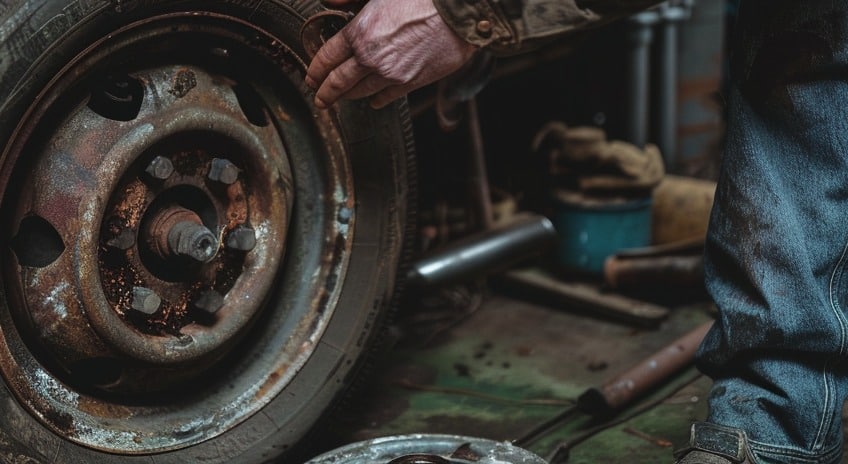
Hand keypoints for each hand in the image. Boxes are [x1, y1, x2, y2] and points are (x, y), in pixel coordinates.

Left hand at [305, 0, 476, 108]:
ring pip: (360, 92)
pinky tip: (373, 101)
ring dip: (348, 97)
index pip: (326, 57)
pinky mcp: (410, 83)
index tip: (311, 78)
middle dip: (325, 93)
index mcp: (358, 32)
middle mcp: (370, 58)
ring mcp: (390, 73)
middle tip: (320, 100)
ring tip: (342, 99)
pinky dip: (376, 100)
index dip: (315, 70)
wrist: (458, 12)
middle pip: (338, 81)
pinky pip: (386, 97)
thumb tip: (329, 1)